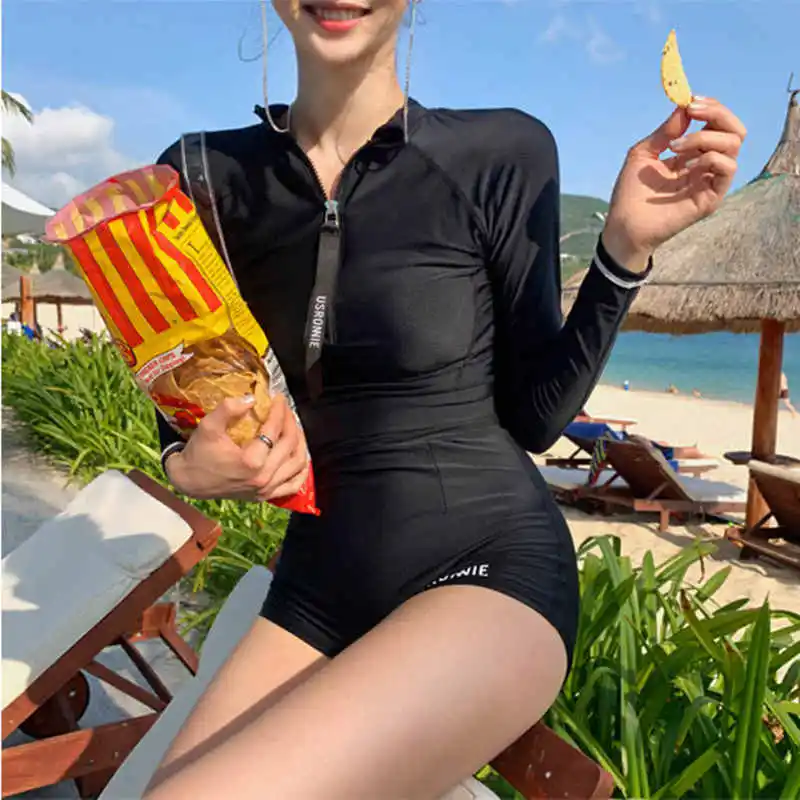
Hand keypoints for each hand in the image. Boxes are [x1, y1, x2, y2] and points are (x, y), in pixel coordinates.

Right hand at [166, 393, 309, 501]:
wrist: (189, 482)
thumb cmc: (198, 454)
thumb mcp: (208, 427)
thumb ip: (228, 409)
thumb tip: (252, 398)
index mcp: (251, 462)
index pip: (274, 430)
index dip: (279, 411)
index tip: (279, 398)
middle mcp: (263, 478)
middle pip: (289, 445)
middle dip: (290, 422)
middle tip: (285, 409)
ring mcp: (266, 489)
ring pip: (297, 464)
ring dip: (299, 442)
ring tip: (293, 427)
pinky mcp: (265, 496)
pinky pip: (293, 485)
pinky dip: (301, 470)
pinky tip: (298, 455)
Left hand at [603, 97, 746, 271]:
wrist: (624, 225)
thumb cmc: (631, 193)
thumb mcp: (644, 153)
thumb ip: (666, 130)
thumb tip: (685, 106)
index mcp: (693, 154)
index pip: (717, 124)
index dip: (709, 108)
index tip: (690, 102)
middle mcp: (706, 166)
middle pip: (734, 130)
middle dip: (717, 113)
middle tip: (692, 111)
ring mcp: (710, 181)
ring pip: (733, 144)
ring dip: (704, 137)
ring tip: (676, 147)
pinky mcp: (712, 197)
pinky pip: (728, 167)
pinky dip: (710, 157)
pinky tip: (686, 165)